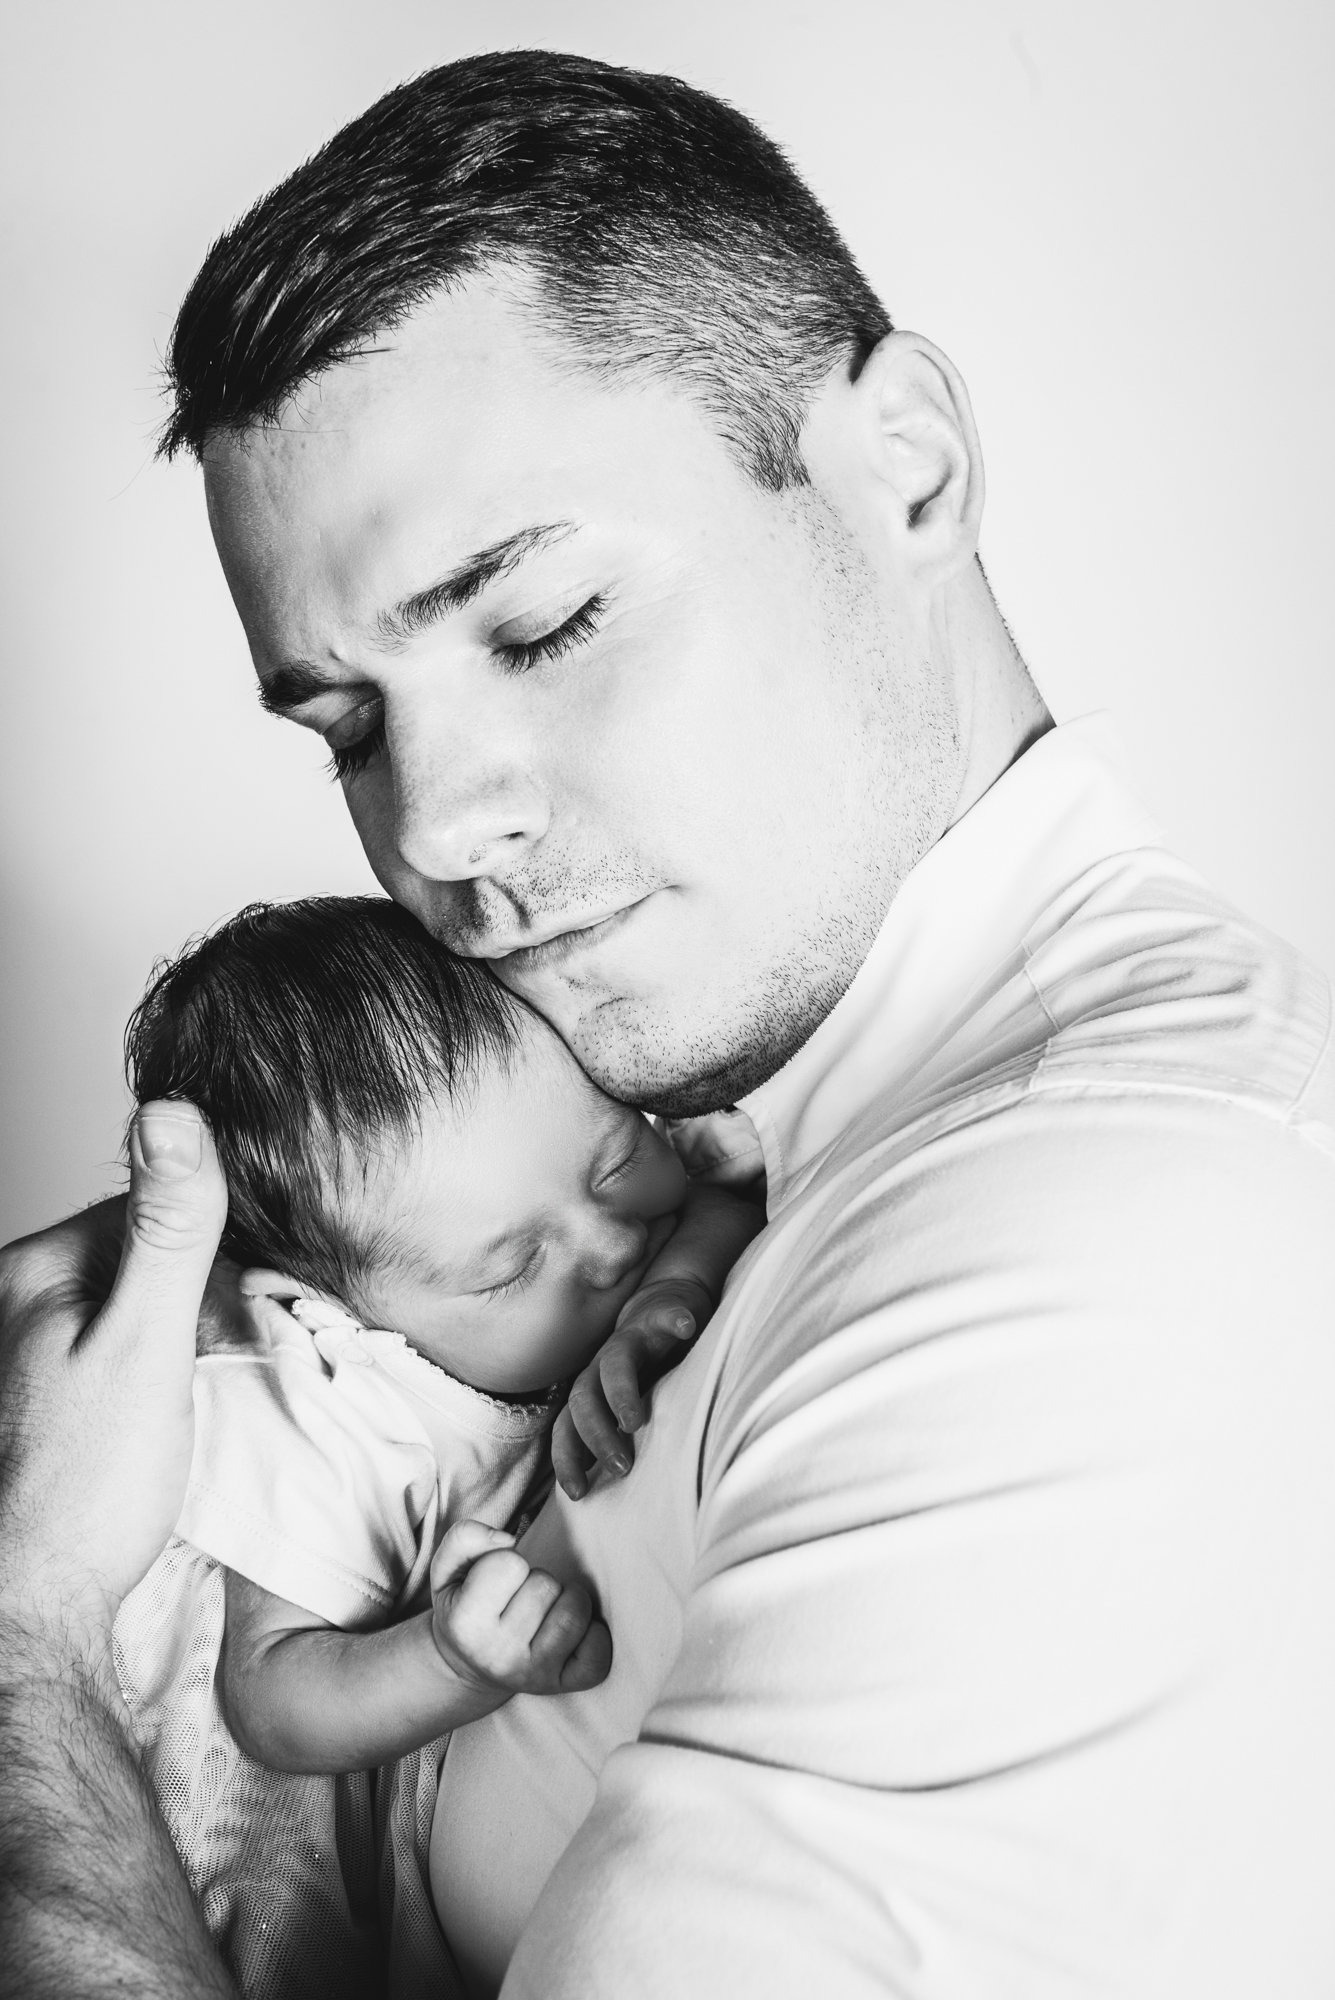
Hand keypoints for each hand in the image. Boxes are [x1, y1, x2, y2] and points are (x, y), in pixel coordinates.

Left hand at [0, 1102, 226, 1652]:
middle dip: (202, 1291)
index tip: (247, 1300)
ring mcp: (34, 1351)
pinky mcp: (51, 1397)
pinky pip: (127, 1350)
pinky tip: (170, 1414)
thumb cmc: (83, 1492)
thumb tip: (174, 1115)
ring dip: (188, 1333)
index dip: (217, 1246)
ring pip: (141, 1304)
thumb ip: (171, 1231)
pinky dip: (164, 1369)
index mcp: (35, 1270)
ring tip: (200, 1388)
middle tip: (225, 1353)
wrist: (37, 1609)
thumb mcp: (147, 1345)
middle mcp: (22, 1301)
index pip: (154, 1206)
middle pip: (147, 1254)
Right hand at [429, 1519, 611, 1695]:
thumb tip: (508, 1538)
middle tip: (519, 1598)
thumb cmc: (464, 1608)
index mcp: (466, 1625)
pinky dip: (594, 1633)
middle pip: (546, 1585)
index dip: (506, 1562)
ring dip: (567, 1600)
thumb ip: (465, 1538)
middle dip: (537, 1580)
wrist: (468, 1669)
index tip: (496, 1581)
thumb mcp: (446, 1571)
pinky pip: (599, 1650)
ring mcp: (534, 1674)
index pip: (510, 1563)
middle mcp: (499, 1655)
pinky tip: (570, 1633)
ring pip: (576, 1611)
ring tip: (546, 1610)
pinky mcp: (564, 1685)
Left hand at [551, 1277, 710, 1499]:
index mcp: (593, 1389)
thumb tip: (613, 1495)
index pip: (567, 1425)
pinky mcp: (663, 1312)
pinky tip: (687, 1328)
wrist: (665, 1298)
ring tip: (636, 1420)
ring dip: (621, 1392)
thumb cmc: (649, 1363)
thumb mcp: (630, 1403)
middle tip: (621, 1467)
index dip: (567, 1457)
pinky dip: (676, 1320)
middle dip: (597, 1435)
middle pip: (584, 1397)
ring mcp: (633, 1336)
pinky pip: (668, 1313)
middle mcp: (604, 1363)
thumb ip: (618, 1437)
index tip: (577, 1493)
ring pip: (616, 1361)